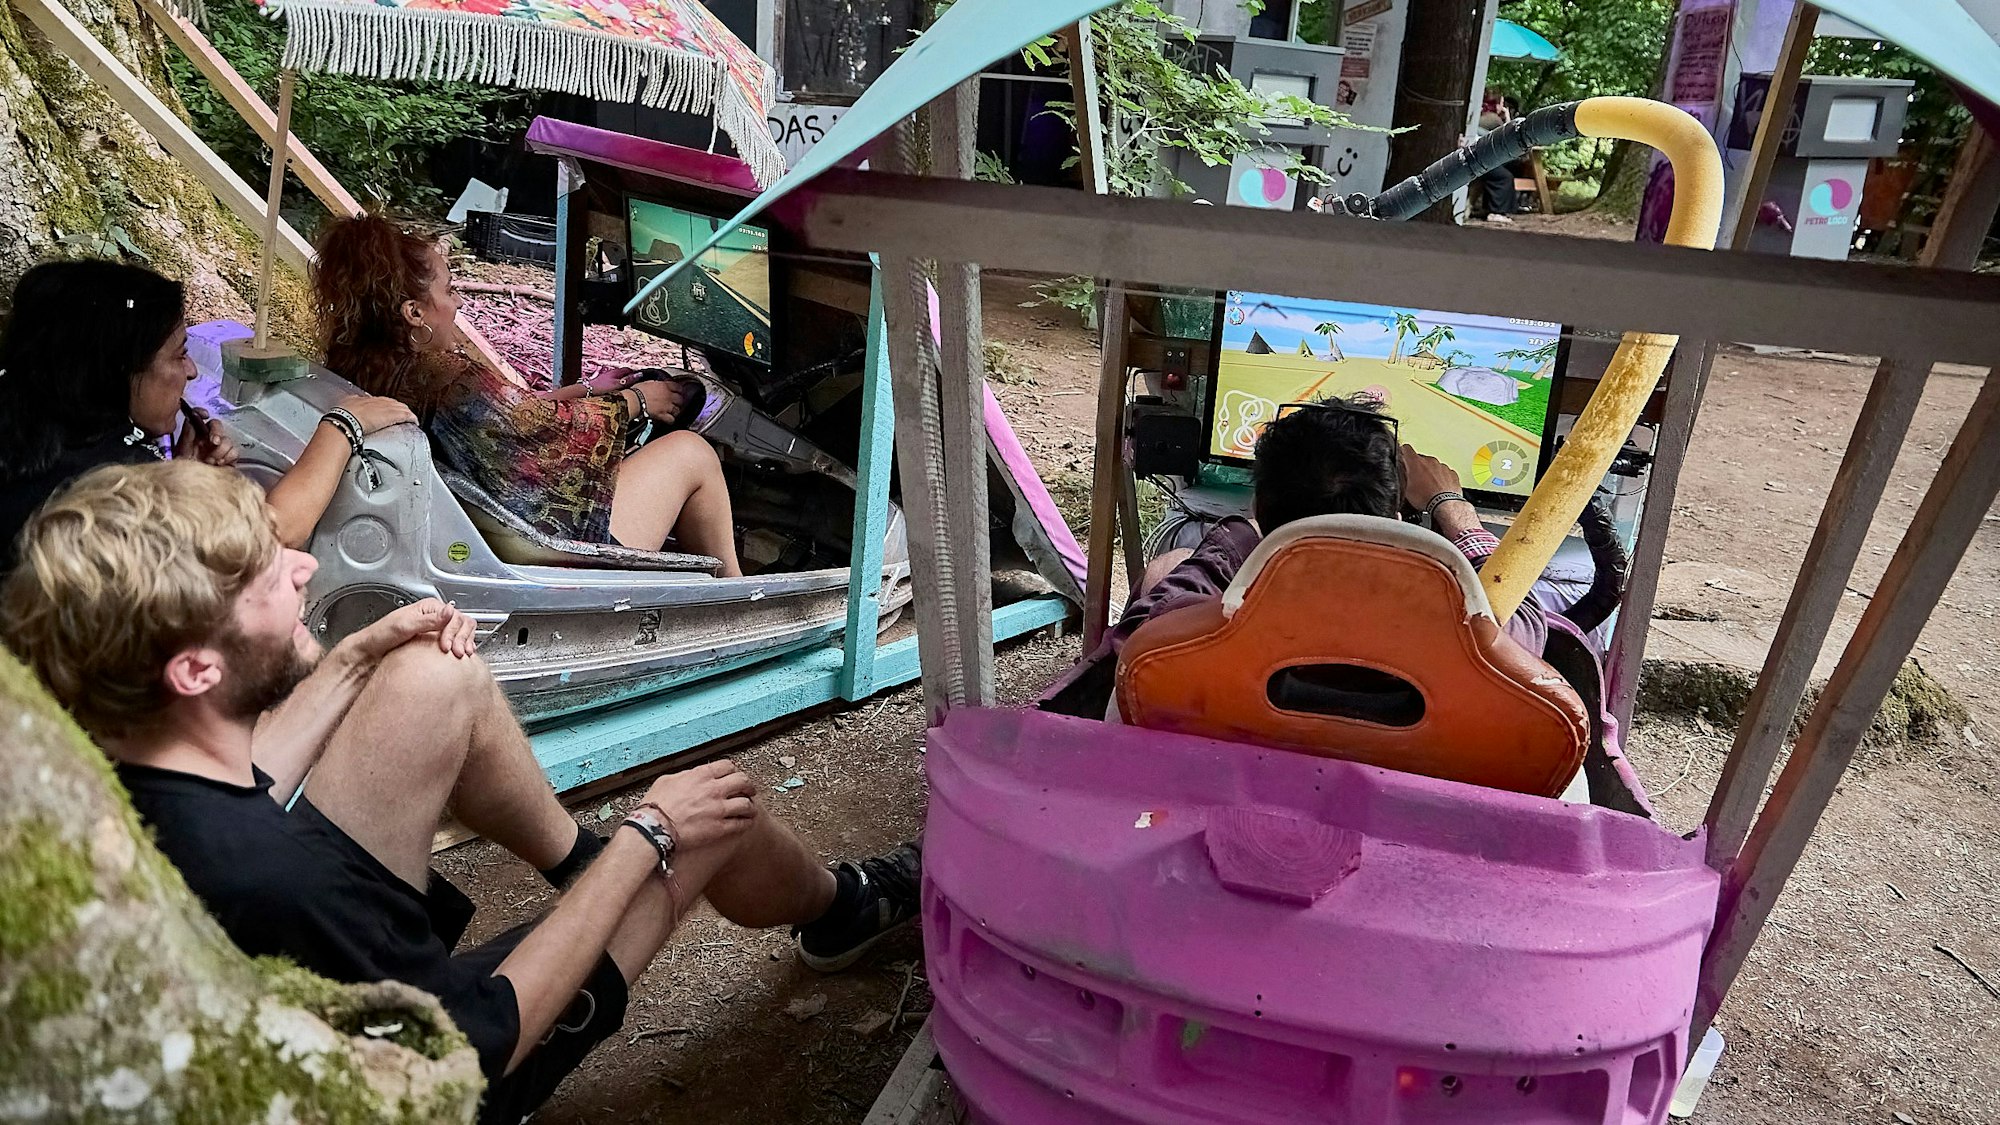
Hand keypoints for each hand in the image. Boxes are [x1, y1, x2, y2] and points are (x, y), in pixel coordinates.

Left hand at [172, 407, 239, 467]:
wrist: (191, 487)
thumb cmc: (182, 470)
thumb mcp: (181, 449)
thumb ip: (187, 432)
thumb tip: (192, 416)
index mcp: (195, 434)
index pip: (200, 417)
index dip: (202, 413)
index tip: (204, 415)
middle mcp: (207, 439)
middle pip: (217, 425)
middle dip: (217, 432)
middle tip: (214, 442)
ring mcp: (219, 449)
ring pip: (228, 440)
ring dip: (220, 451)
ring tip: (211, 461)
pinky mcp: (229, 459)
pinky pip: (235, 452)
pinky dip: (228, 457)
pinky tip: (219, 464)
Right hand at [337, 394, 416, 434]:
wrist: (346, 420)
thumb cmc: (341, 417)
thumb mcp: (343, 409)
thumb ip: (347, 410)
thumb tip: (342, 414)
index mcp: (364, 399)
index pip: (378, 401)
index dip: (384, 406)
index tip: (385, 411)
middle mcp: (377, 401)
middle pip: (391, 403)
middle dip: (397, 408)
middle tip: (400, 415)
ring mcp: (386, 407)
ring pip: (400, 407)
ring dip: (405, 412)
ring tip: (409, 418)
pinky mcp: (393, 414)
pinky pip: (406, 415)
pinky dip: (411, 418)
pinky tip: (414, 421)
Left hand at [344, 597, 476, 663]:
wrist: (369, 654)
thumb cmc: (381, 636)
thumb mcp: (404, 626)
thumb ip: (428, 619)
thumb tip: (449, 611)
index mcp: (430, 608)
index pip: (455, 616)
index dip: (454, 631)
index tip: (446, 646)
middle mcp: (435, 617)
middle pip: (463, 623)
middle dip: (463, 637)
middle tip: (457, 653)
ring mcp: (437, 630)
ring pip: (462, 632)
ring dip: (465, 642)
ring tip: (461, 655)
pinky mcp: (436, 643)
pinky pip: (456, 642)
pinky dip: (461, 648)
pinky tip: (459, 657)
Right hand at [631, 379, 689, 423]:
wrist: (633, 400)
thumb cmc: (637, 391)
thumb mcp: (648, 382)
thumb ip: (657, 384)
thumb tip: (658, 385)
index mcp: (665, 386)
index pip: (678, 387)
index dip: (679, 390)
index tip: (678, 392)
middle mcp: (668, 396)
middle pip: (680, 399)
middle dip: (678, 401)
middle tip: (675, 403)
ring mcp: (666, 406)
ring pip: (677, 410)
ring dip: (675, 411)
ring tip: (672, 412)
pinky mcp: (662, 415)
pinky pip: (671, 419)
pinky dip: (670, 420)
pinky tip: (668, 419)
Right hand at [640, 759, 757, 849]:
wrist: (654, 828)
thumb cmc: (655, 806)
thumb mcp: (667, 780)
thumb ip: (684, 776)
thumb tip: (690, 776)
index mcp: (701, 775)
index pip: (727, 766)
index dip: (733, 771)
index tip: (735, 775)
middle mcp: (714, 789)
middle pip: (742, 781)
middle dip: (747, 786)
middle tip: (748, 790)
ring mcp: (719, 809)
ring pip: (746, 804)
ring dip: (750, 806)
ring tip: (750, 809)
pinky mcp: (720, 828)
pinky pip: (741, 824)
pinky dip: (746, 823)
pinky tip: (746, 823)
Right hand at [1400, 444, 1463, 510]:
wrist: (1444, 504)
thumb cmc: (1426, 498)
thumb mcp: (1405, 489)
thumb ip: (1402, 476)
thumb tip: (1401, 472)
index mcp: (1416, 462)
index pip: (1406, 449)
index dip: (1403, 453)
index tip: (1403, 457)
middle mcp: (1430, 461)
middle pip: (1421, 459)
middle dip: (1418, 468)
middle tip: (1416, 481)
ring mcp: (1442, 466)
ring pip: (1433, 467)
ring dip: (1430, 474)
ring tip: (1428, 488)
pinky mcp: (1451, 473)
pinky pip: (1444, 473)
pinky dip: (1441, 479)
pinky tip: (1438, 489)